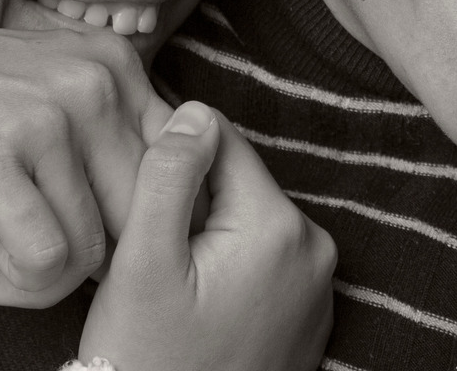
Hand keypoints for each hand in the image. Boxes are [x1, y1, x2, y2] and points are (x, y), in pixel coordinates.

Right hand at [0, 0, 168, 305]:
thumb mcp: (46, 81)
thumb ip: (103, 125)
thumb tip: (150, 204)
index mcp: (115, 66)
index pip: (180, 163)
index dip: (156, 220)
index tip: (115, 244)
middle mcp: (92, 85)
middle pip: (145, 210)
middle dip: (109, 260)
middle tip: (60, 270)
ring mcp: (43, 119)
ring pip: (95, 244)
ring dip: (57, 280)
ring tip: (17, 272)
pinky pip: (43, 253)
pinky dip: (25, 279)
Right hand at [80, 102, 335, 370]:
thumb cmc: (147, 360)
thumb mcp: (143, 262)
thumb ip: (169, 176)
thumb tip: (194, 110)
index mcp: (281, 226)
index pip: (222, 142)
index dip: (171, 160)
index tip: (137, 202)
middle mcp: (316, 247)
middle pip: (236, 184)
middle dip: (190, 204)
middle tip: (149, 256)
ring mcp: (319, 284)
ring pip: (246, 222)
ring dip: (206, 237)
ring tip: (171, 287)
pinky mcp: (308, 312)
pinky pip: (262, 264)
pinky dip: (227, 270)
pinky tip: (195, 307)